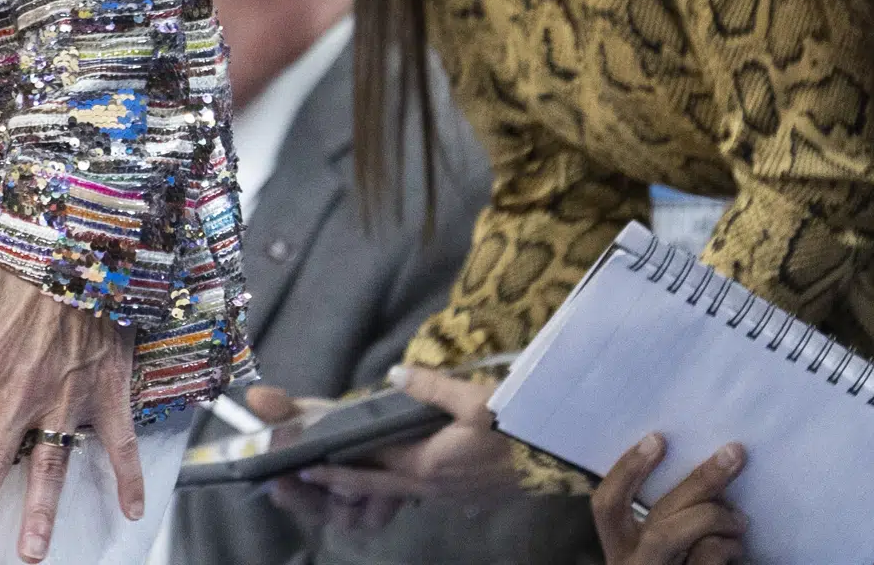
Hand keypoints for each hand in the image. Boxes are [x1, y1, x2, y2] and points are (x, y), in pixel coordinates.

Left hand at [0, 249, 142, 563]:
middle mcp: (20, 396)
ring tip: (31, 552)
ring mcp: (65, 401)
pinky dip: (130, 478)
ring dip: (41, 513)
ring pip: (50, 469)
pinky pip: (120, 445)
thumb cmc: (19, 259)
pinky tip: (133, 510)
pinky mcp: (106, 395)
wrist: (86, 246)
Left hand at [279, 370, 515, 533]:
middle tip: (309, 475)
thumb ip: (429, 387)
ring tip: (344, 472)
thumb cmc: (518, 427)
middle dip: (344, 481)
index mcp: (428, 465)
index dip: (338, 465)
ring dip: (372, 484)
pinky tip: (399, 473)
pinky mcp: (470, 497)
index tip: (307, 463)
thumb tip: (393, 375)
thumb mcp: (473, 399)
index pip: (372, 466)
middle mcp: (434, 487)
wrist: (566, 458)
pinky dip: (401, 484)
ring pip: (401, 491)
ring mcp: (453, 496)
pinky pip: (425, 492)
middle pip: (380, 486)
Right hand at [594, 433, 747, 564]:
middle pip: (654, 513)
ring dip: (714, 515)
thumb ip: (677, 525)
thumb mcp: (673, 552)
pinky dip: (724, 547)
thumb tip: (709, 481)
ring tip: (741, 519)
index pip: (606, 505)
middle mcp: (630, 564)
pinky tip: (738, 548)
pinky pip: (703, 559)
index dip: (626, 470)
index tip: (658, 438)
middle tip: (734, 453)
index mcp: (622, 551)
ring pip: (671, 532)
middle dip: (699, 479)